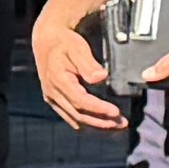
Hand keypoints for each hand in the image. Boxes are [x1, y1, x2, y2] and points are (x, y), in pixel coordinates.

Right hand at [35, 10, 125, 132]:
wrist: (47, 41)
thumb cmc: (64, 42)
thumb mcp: (77, 48)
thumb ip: (88, 64)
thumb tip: (101, 77)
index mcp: (58, 80)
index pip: (81, 101)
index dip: (99, 109)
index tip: (116, 112)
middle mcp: (53, 92)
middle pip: (79, 115)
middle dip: (101, 122)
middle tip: (122, 123)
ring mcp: (51, 98)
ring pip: (75, 119)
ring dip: (96, 125)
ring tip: (115, 126)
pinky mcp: (53, 100)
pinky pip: (70, 116)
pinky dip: (86, 122)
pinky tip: (100, 124)